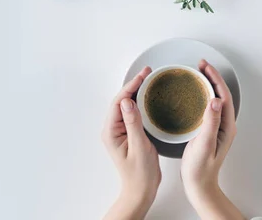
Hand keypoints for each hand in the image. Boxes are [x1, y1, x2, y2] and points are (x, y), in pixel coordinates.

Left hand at [102, 67, 160, 219]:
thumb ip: (133, 123)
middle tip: (148, 72)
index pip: (119, 102)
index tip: (143, 76)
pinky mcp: (129, 133)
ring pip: (127, 105)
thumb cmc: (140, 173)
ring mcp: (121, 131)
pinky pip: (133, 112)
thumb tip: (127, 101)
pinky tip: (149, 97)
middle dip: (134, 85)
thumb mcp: (139, 146)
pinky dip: (141, 102)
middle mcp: (113, 129)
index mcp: (112, 132)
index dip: (130, 86)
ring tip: (149, 79)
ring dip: (137, 91)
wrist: (141, 190)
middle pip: (121, 100)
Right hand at [181, 60, 243, 219]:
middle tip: (200, 64)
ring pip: (214, 99)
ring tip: (197, 73)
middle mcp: (224, 124)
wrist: (199, 185)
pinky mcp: (208, 130)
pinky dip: (201, 95)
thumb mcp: (204, 144)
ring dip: (207, 84)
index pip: (223, 95)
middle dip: (212, 77)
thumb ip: (210, 122)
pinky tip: (193, 94)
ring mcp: (217, 127)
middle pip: (220, 94)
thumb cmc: (201, 169)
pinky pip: (207, 106)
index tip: (205, 67)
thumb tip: (214, 100)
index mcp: (226, 125)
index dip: (215, 78)